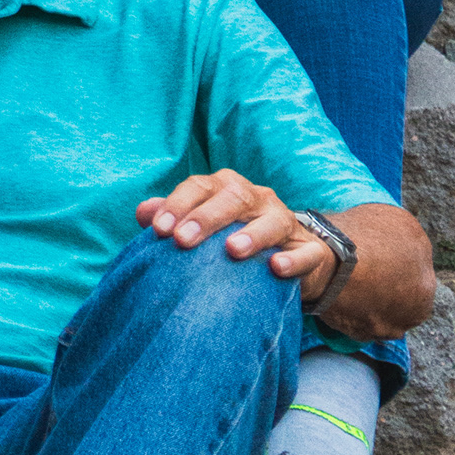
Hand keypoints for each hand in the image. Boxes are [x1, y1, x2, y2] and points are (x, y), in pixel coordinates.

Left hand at [136, 169, 335, 296]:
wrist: (292, 258)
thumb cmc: (234, 238)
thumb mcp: (204, 227)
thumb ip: (175, 218)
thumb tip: (143, 212)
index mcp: (226, 190)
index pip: (200, 187)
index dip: (178, 204)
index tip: (158, 228)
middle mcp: (256, 199)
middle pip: (234, 197)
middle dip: (207, 217)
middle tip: (183, 240)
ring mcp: (285, 222)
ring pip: (273, 220)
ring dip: (253, 233)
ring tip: (232, 250)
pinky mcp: (311, 250)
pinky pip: (306, 252)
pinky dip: (293, 259)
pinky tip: (276, 267)